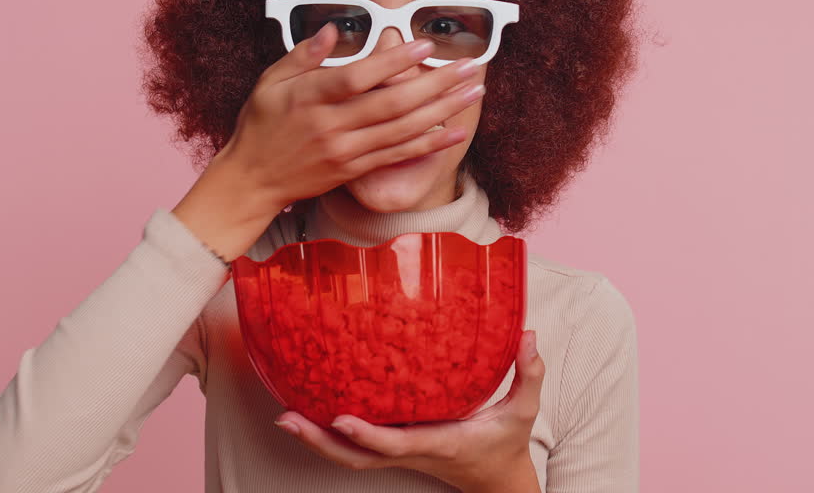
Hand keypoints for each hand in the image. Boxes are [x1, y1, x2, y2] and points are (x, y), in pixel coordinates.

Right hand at [216, 21, 484, 213]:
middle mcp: (330, 126)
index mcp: (309, 99)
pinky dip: (429, 144)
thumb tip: (334, 29)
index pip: (358, 78)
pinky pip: (397, 156)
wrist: (252, 181)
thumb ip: (303, 55)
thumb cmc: (261, 124)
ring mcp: (345, 152)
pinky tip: (456, 131)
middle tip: (471, 67)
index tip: (425, 46)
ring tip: (474, 91)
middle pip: (391, 104)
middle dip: (436, 84)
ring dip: (443, 111)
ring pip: (402, 130)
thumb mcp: (269, 82)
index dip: (393, 62)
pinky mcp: (354, 170)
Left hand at [274, 330, 544, 492]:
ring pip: (349, 457)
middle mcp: (411, 452)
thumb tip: (529, 335)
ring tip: (284, 417)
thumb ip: (528, 373)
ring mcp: (399, 455)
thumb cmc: (506, 442)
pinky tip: (307, 413)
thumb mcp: (524, 410)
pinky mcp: (394, 451)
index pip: (396, 443)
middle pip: (356, 456)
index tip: (340, 418)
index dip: (367, 435)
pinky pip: (355, 449)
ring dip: (315, 440)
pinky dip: (328, 437)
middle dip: (320, 440)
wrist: (497, 481)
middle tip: (286, 419)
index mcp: (439, 442)